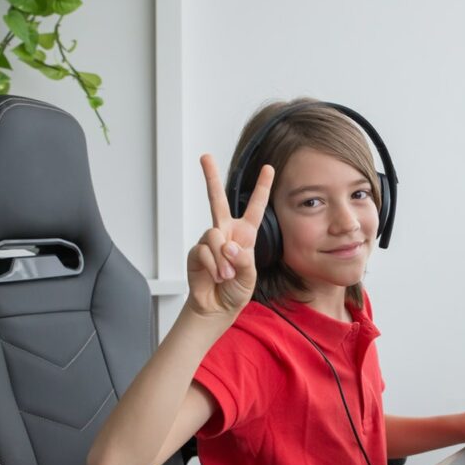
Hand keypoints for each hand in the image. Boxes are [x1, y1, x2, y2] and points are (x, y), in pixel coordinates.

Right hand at [185, 154, 273, 318]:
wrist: (217, 308)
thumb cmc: (236, 290)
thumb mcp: (249, 276)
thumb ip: (242, 259)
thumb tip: (227, 245)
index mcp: (245, 235)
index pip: (255, 207)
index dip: (262, 187)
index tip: (269, 167)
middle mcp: (225, 233)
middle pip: (217, 200)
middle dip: (210, 177)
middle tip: (205, 157)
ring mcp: (209, 242)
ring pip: (214, 236)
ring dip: (222, 259)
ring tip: (226, 275)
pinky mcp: (196, 252)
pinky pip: (204, 252)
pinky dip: (213, 266)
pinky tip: (216, 277)